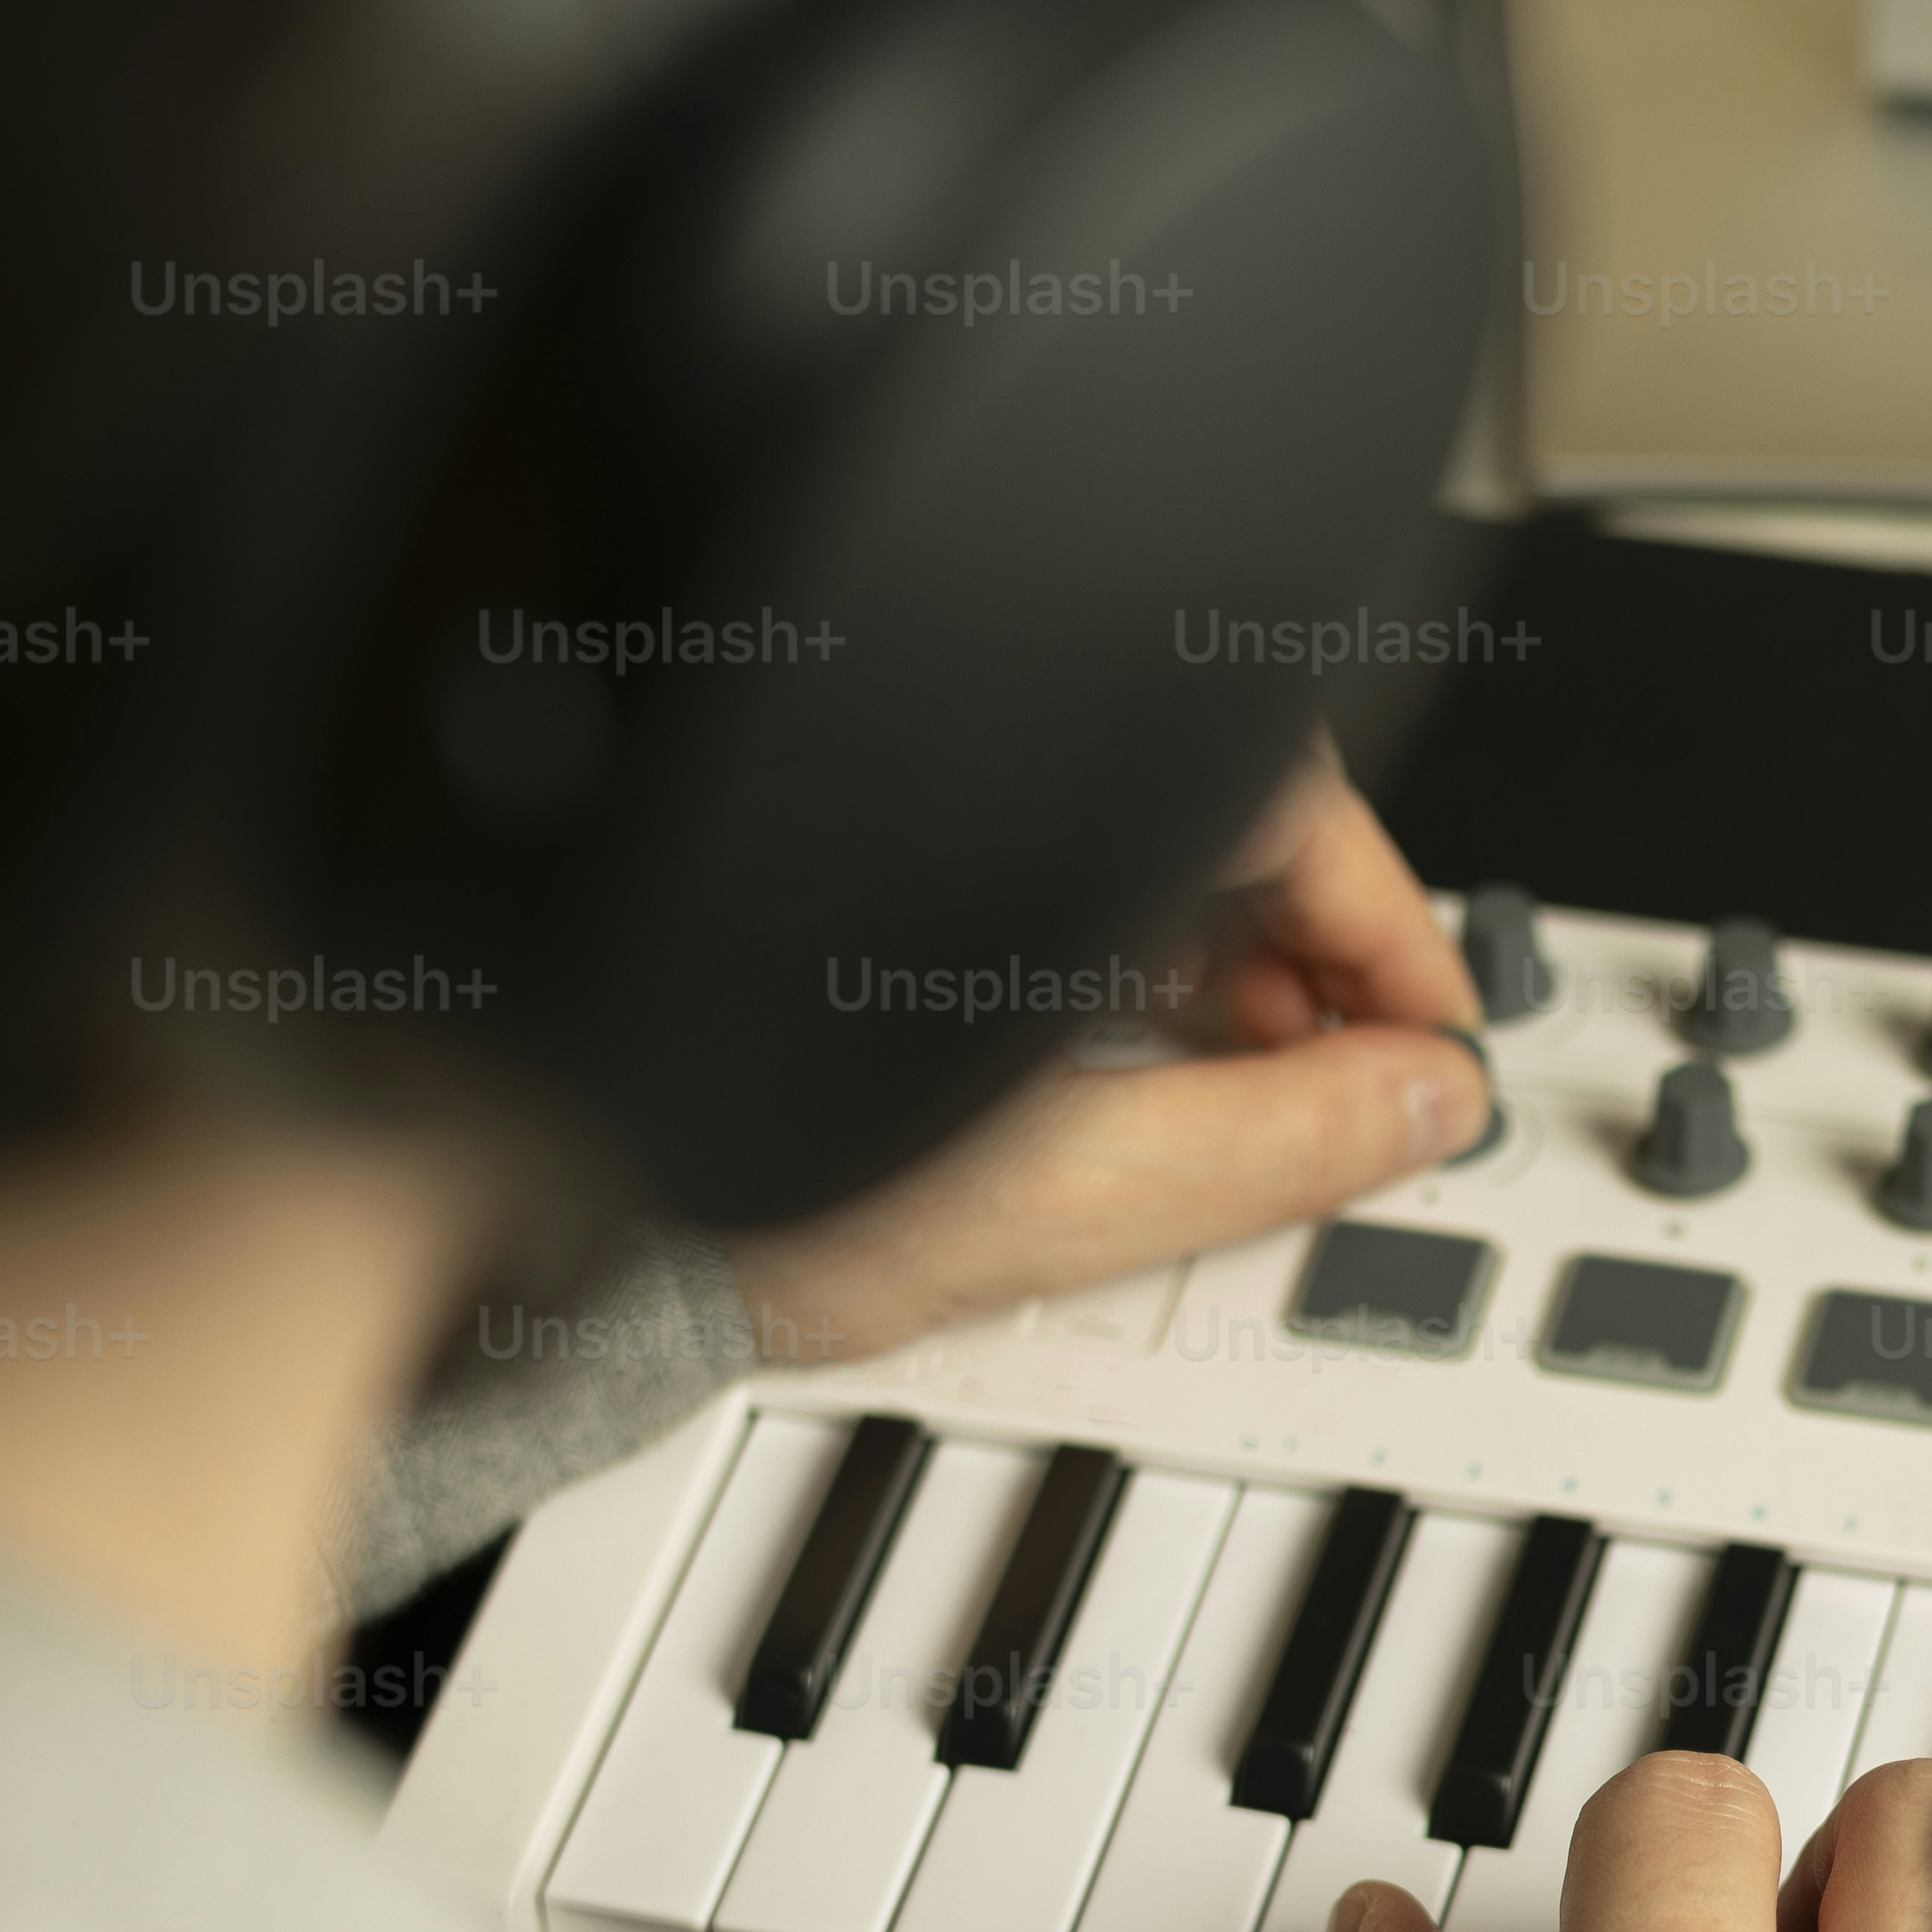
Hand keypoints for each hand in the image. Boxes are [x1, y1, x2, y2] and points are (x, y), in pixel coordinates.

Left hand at [724, 747, 1487, 1363]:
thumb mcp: (1047, 1187)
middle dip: (1306, 956)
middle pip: (1222, 806)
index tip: (1434, 1039)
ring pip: (1125, 830)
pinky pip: (1028, 851)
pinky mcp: (839, 837)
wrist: (498, 1176)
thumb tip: (1410, 1104)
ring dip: (1206, 953)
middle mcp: (967, 745)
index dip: (1395, 937)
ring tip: (1222, 1081)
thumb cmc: (700, 1157)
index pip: (1300, 806)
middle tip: (1339, 1083)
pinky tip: (1099, 1043)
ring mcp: (900, 786)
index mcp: (1039, 780)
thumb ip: (1262, 1144)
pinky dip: (1098, 939)